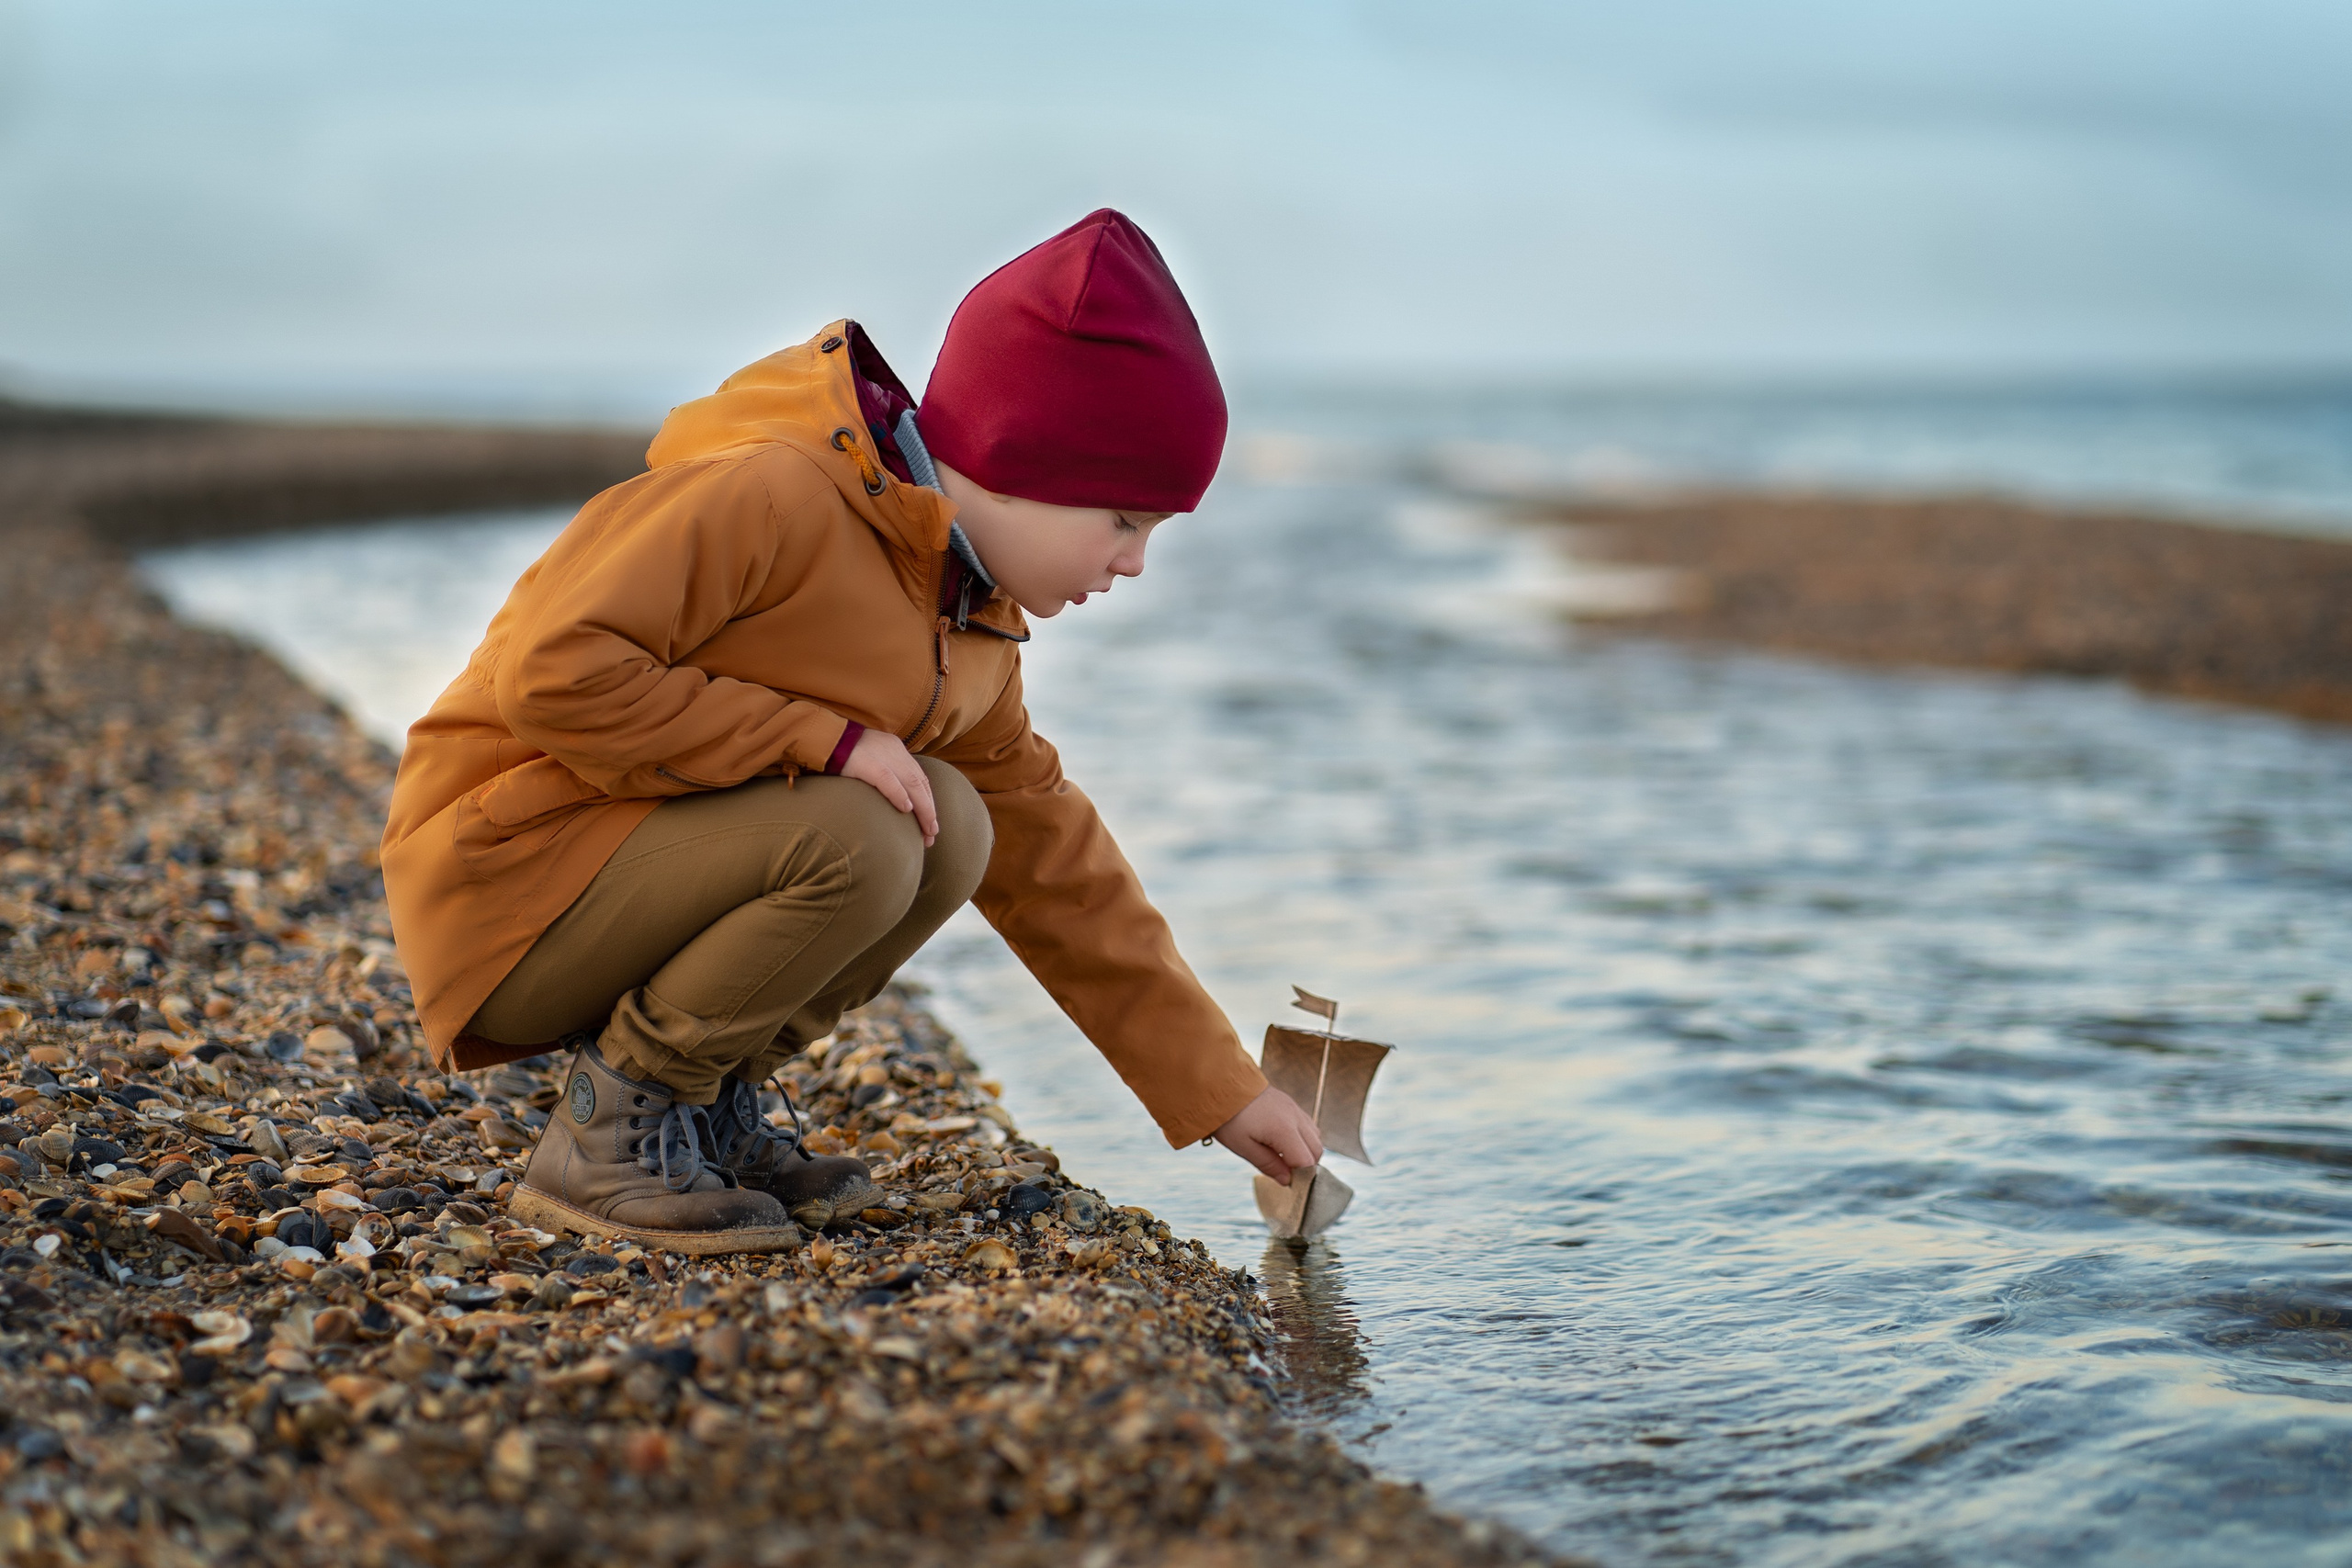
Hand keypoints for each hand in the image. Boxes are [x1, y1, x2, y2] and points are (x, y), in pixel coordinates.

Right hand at [839, 729, 938, 844]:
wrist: (820, 738)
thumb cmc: (842, 755)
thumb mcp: (870, 760)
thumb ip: (884, 775)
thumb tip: (897, 803)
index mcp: (896, 749)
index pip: (919, 778)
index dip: (928, 802)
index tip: (931, 823)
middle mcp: (894, 751)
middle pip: (920, 783)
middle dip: (929, 810)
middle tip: (931, 834)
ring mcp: (881, 755)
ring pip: (911, 783)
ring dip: (922, 809)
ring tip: (926, 830)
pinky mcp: (866, 762)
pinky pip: (887, 779)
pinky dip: (899, 795)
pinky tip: (907, 809)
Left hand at [1212, 1085, 1324, 1182]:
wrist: (1221, 1083)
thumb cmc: (1229, 1117)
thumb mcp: (1243, 1146)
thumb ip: (1268, 1165)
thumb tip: (1287, 1181)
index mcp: (1284, 1130)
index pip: (1306, 1161)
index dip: (1300, 1176)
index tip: (1287, 1182)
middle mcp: (1295, 1118)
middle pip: (1316, 1150)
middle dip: (1305, 1165)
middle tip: (1284, 1171)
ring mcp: (1295, 1108)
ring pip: (1315, 1137)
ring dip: (1305, 1150)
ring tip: (1281, 1156)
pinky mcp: (1290, 1103)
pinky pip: (1307, 1125)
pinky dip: (1302, 1138)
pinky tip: (1282, 1141)